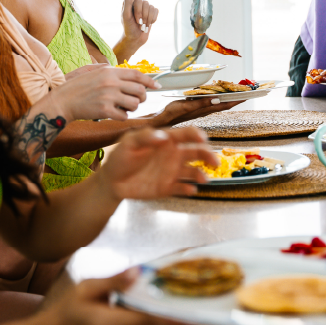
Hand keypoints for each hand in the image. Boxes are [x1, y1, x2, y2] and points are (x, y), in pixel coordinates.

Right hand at [40, 268, 183, 324]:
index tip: (196, 300)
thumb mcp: (86, 289)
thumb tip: (140, 271)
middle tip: (201, 294)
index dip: (176, 310)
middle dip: (181, 312)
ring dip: (173, 317)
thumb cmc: (66, 312)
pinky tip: (168, 307)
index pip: (152, 318)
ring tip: (189, 297)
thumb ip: (114, 281)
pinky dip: (161, 323)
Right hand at [57, 66, 157, 120]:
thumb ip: (108, 69)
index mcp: (110, 71)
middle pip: (140, 90)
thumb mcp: (92, 71)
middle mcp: (111, 82)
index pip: (137, 74)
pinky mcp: (105, 110)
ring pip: (135, 104)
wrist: (62, 101)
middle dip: (142, 97)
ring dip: (132, 108)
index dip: (150, 81)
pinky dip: (122, 117)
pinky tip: (114, 114)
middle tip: (136, 100)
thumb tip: (125, 71)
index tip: (157, 86)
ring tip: (123, 107)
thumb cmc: (77, 87)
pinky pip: (124, 116)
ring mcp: (109, 96)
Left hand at [99, 125, 219, 200]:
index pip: (186, 134)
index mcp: (166, 140)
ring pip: (193, 171)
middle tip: (214, 162)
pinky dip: (189, 189)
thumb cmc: (120, 157)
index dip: (196, 135)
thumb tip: (163, 136)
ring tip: (204, 180)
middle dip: (207, 155)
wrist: (112, 181)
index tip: (202, 139)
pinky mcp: (168, 187)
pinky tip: (190, 190)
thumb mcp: (129, 142)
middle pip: (196, 152)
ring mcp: (172, 171)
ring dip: (201, 175)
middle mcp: (173, 154)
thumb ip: (145, 137)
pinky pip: (183, 188)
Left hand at [121, 0, 158, 48]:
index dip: (139, 12)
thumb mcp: (125, 15)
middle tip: (139, 24)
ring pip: (152, 8)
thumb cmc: (128, 27)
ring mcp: (146, 8)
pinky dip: (153, 20)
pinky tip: (148, 24)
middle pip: (146, 4)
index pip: (139, 1)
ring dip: (148, 20)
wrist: (135, 39)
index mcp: (131, 2)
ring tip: (143, 25)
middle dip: (144, 16)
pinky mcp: (152, 13)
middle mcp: (139, 3)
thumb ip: (128, 1)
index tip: (136, 21)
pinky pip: (156, 12)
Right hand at [149, 96, 240, 126]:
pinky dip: (217, 97)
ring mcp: (201, 110)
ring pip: (218, 103)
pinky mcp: (196, 108)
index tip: (248, 94)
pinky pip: (211, 102)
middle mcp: (205, 110)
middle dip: (236, 97)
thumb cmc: (170, 114)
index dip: (237, 99)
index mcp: (204, 109)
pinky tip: (218, 94)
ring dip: (228, 97)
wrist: (161, 122)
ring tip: (237, 91)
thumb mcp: (184, 106)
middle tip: (247, 91)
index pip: (225, 103)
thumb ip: (200, 103)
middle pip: (224, 103)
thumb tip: (216, 99)